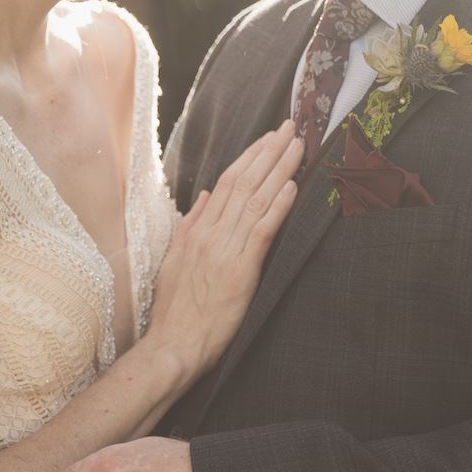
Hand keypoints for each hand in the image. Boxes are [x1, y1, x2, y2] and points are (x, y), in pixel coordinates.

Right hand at [148, 120, 300, 381]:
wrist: (174, 345)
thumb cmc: (176, 311)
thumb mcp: (174, 261)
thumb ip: (189, 226)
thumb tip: (202, 195)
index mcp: (197, 230)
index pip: (226, 182)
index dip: (249, 156)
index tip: (268, 137)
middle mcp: (211, 234)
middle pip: (244, 182)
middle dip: (269, 152)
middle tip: (292, 127)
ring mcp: (225, 251)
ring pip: (255, 200)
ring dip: (279, 170)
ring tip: (298, 146)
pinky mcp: (239, 271)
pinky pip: (261, 231)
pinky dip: (278, 207)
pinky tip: (292, 186)